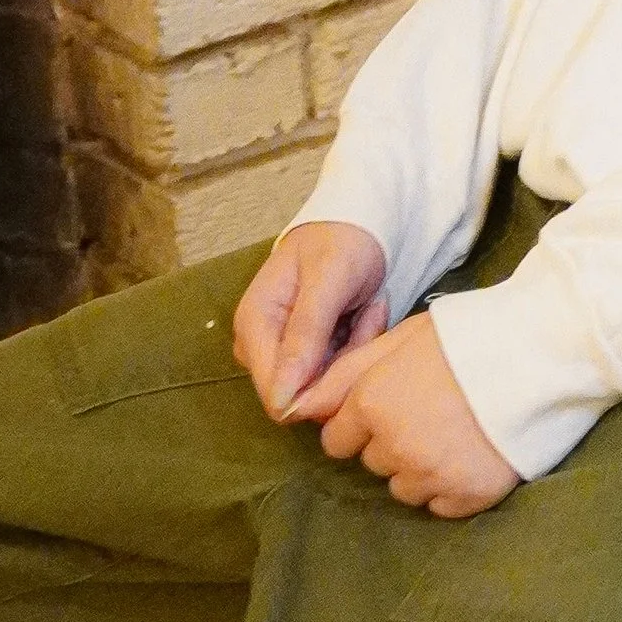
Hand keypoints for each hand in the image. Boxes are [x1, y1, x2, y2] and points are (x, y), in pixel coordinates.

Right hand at [235, 218, 388, 419]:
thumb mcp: (327, 281)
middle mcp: (260, 344)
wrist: (359, 224)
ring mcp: (283, 350)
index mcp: (254, 324)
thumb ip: (305, 335)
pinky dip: (358, 347)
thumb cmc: (341, 242)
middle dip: (342, 363)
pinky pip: (336, 372)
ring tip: (367, 307)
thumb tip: (281, 398)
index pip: (275, 393)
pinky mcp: (306, 353)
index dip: (320, 385)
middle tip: (366, 314)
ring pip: (324, 385)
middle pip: (302, 393)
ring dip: (355, 352)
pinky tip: (365, 313)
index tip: (352, 333)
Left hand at [306, 314, 519, 516]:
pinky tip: (472, 456)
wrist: (539, 355)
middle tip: (431, 416)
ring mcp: (431, 475)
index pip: (337, 441)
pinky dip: (451, 489)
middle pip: (372, 464)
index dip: (360, 425)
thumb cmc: (465, 339)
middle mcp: (394, 446)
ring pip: (403, 490)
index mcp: (372, 404)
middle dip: (391, 445)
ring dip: (420, 470)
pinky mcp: (467, 496)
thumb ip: (342, 376)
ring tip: (454, 436)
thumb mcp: (396, 341)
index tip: (392, 409)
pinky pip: (440, 507)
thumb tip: (297, 409)